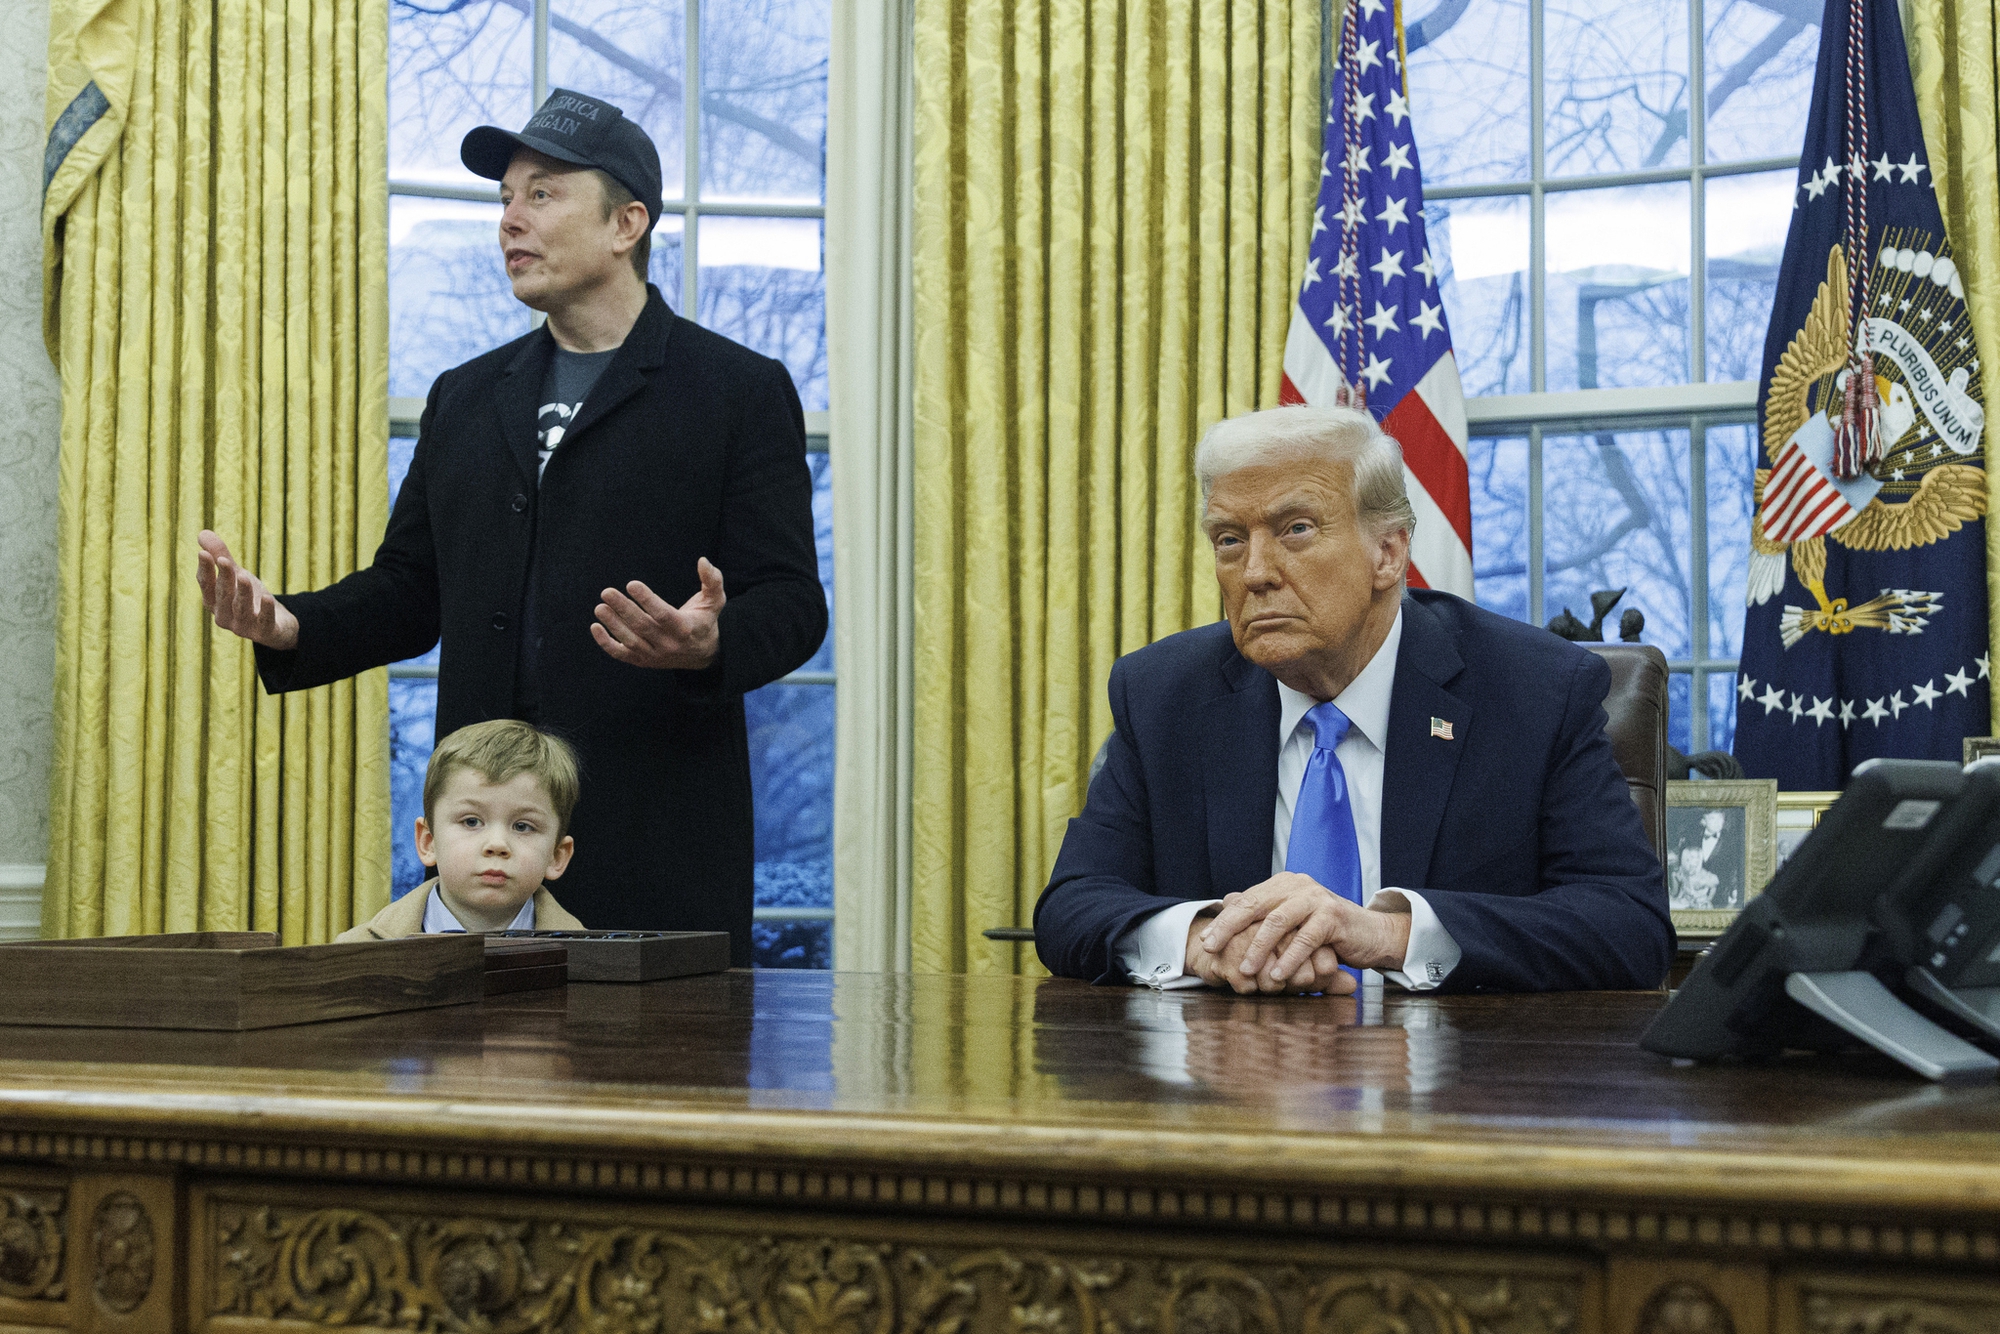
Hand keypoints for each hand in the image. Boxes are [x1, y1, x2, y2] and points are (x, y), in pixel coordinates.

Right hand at [196, 530, 298, 649]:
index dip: (205, 570)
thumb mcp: (236, 575)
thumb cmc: (250, 597)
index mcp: (213, 601)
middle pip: (223, 595)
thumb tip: (202, 532)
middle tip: (224, 560)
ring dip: (242, 592)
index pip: (206, 584)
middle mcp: (224, 616)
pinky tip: (268, 597)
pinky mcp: (263, 633)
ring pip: (241, 609)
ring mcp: (243, 627)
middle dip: (224, 578)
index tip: (203, 553)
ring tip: (244, 576)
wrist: (276, 623)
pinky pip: (264, 622)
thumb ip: (221, 556)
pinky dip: (265, 611)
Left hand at [591, 558, 725, 669]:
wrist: (703, 654)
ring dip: (613, 624)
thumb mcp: (714, 601)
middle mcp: (669, 645)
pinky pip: (621, 655)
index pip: (663, 615)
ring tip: (600, 607)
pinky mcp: (643, 661)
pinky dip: (606, 643)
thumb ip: (712, 580)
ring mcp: (655, 655)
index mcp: (686, 629)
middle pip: (643, 627)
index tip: (631, 584)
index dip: (647, 600)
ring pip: (630, 641)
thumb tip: (703, 561)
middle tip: (607, 592)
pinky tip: (595, 626)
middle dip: (623, 609)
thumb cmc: (705, 620)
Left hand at [1198, 873, 1412, 987]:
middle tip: (1211, 948)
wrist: (1371, 934)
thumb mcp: (1291, 921)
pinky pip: (1306, 939)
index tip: (1205, 941)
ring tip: (1245, 970)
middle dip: (1229, 928)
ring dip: (1258, 948)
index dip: (1223, 920)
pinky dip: (1290, 958)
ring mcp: (1316, 899)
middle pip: (1255, 905)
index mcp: (1283, 884)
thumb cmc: (1325, 931)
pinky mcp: (1333, 916)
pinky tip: (1278, 975)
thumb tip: (1224, 900)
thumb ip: (1263, 911)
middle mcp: (1297, 885)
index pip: (1246, 899)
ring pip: (1278, 922)